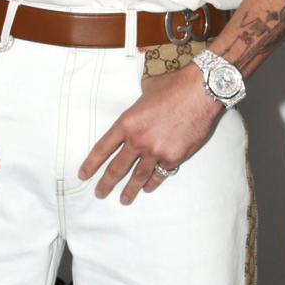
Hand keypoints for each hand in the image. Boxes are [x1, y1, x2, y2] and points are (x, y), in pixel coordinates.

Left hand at [78, 65, 223, 202]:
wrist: (201, 91)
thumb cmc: (174, 85)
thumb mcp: (146, 90)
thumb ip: (138, 105)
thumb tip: (138, 107)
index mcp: (127, 123)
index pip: (102, 148)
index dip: (91, 164)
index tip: (83, 175)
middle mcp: (138, 140)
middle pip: (116, 168)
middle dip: (106, 184)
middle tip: (99, 193)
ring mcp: (156, 151)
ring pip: (138, 176)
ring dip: (130, 190)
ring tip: (124, 200)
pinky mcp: (174, 157)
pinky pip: (160, 175)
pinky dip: (153, 183)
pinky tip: (148, 188)